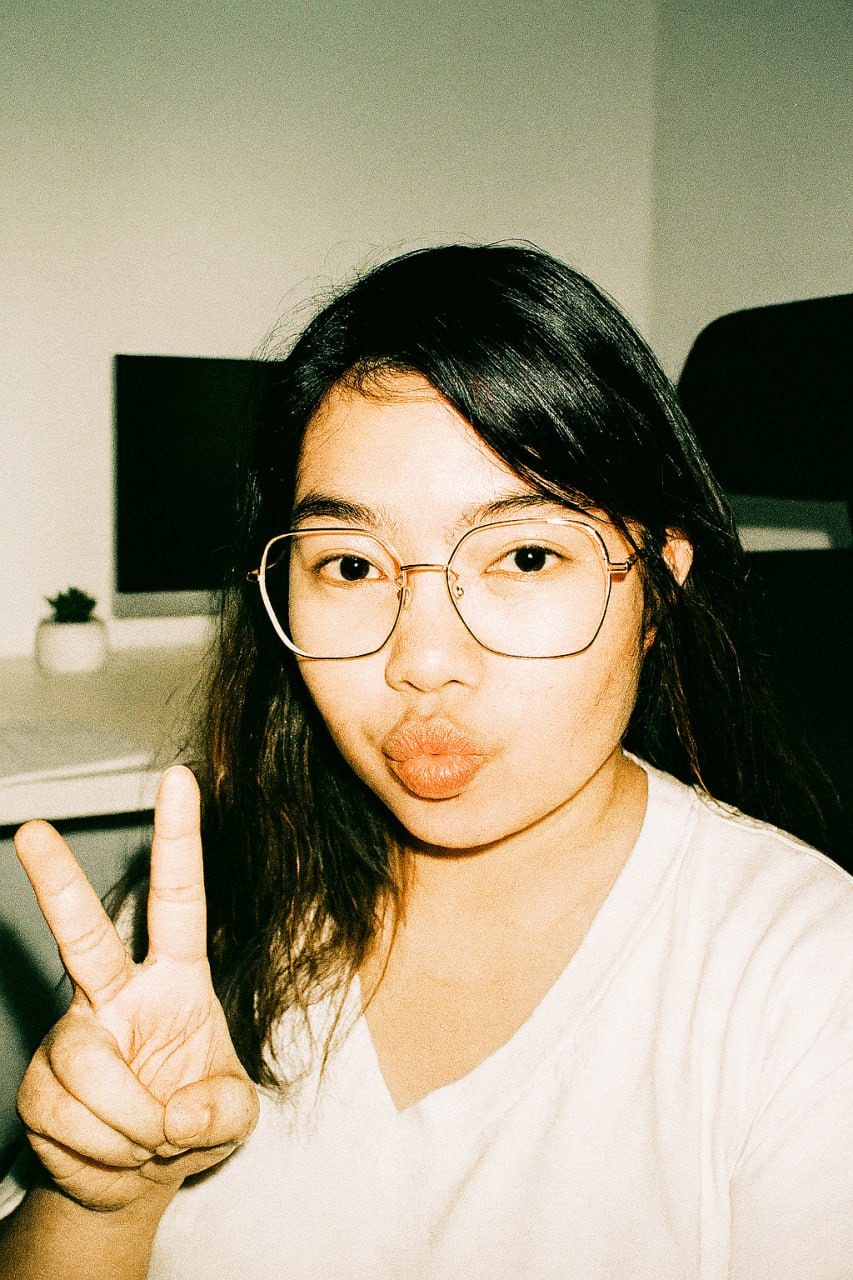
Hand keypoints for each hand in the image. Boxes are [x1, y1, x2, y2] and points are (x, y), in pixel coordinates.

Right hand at [13, 766, 258, 1212]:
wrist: (135, 1178)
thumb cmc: (190, 1117)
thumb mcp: (233, 1115)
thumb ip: (222, 1109)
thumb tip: (172, 1110)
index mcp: (175, 978)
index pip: (179, 898)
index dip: (179, 839)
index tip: (178, 779)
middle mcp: (116, 994)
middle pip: (82, 932)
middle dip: (55, 882)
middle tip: (32, 831)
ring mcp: (73, 1035)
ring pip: (88, 1066)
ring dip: (128, 1123)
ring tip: (146, 1138)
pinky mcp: (39, 1083)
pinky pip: (67, 1115)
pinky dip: (102, 1150)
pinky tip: (111, 1150)